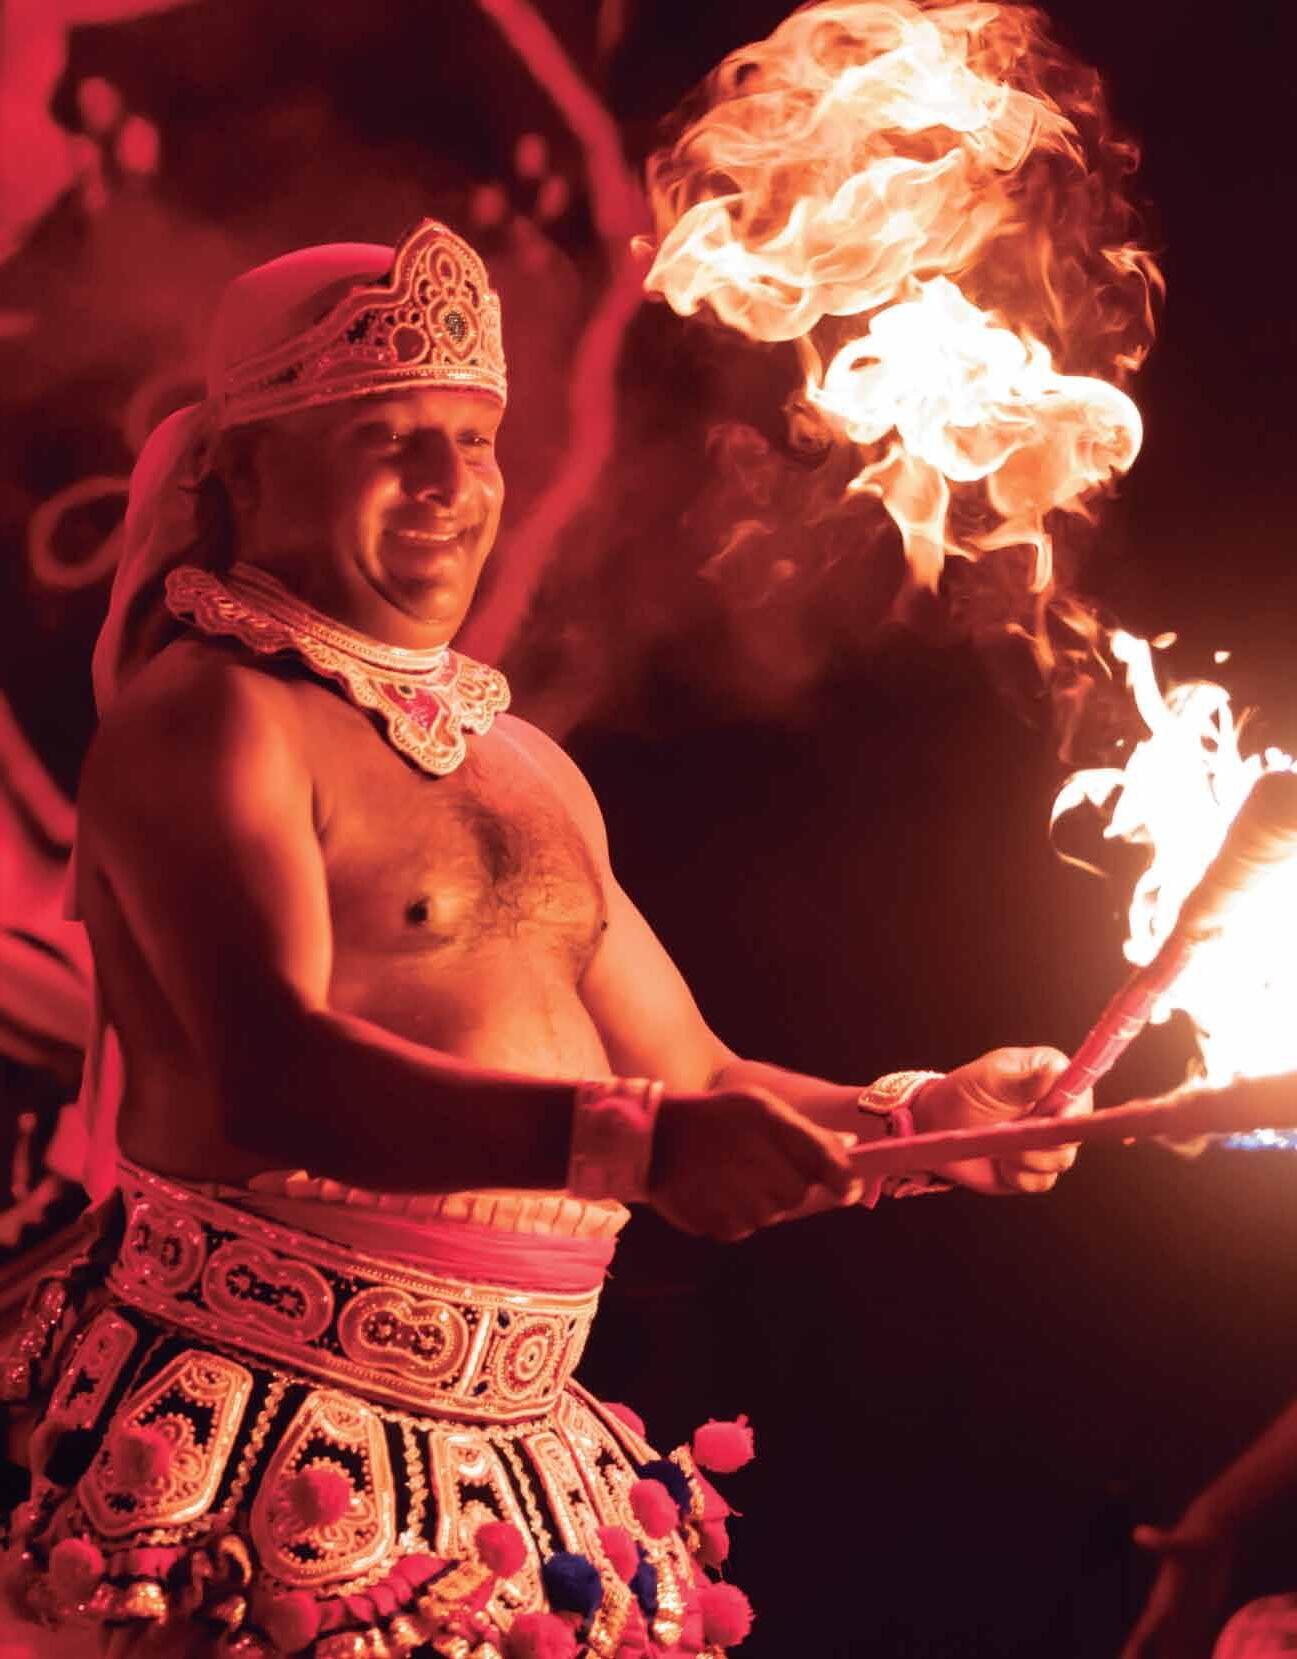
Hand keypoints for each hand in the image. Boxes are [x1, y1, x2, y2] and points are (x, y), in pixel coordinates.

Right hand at [649, 1086, 858, 1240]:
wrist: (652, 1139)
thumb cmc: (715, 1118)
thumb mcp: (758, 1107)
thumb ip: (806, 1131)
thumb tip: (850, 1146)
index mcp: (771, 1123)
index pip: (829, 1164)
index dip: (843, 1180)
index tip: (847, 1190)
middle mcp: (758, 1161)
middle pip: (798, 1195)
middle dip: (786, 1185)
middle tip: (757, 1166)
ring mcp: (738, 1197)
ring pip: (770, 1214)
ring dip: (758, 1201)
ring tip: (729, 1175)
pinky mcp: (720, 1224)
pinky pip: (743, 1228)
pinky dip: (733, 1214)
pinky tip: (714, 1190)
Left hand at [913, 1046, 1090, 1194]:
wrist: (935, 1127)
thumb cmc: (961, 1093)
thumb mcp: (988, 1079)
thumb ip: (1023, 1077)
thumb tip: (1056, 1070)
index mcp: (1050, 1077)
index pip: (1081, 1091)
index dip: (1074, 1109)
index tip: (1054, 1120)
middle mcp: (1055, 1109)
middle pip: (1076, 1132)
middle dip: (1044, 1140)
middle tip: (1011, 1134)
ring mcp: (1047, 1141)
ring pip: (1061, 1160)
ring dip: (1027, 1159)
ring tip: (998, 1147)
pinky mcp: (1034, 1168)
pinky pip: (1042, 1182)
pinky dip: (1019, 1177)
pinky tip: (1000, 1164)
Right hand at [1121, 1511, 1236, 1658]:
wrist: (1211, 1532)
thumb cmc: (1197, 1536)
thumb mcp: (1182, 1542)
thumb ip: (1162, 1542)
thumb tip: (1139, 1533)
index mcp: (1162, 1602)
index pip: (1143, 1635)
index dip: (1133, 1653)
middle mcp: (1170, 1612)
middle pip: (1158, 1650)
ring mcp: (1186, 1613)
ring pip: (1176, 1650)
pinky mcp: (1203, 1613)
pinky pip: (1196, 1643)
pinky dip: (1194, 1656)